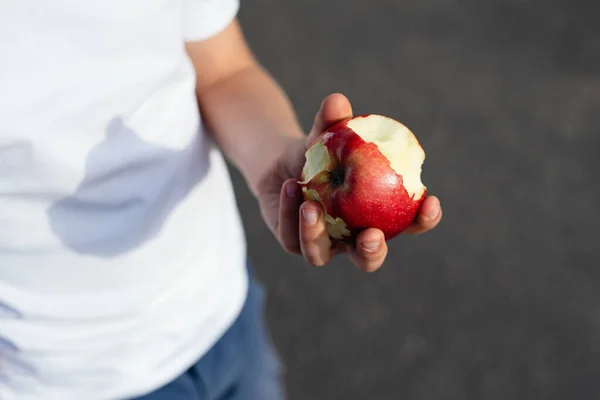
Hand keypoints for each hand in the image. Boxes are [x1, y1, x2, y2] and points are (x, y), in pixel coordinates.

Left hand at [255, 93, 441, 271]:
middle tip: (371, 234)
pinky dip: (290, 213)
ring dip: (316, 234)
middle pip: (368, 258)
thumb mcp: (324, 135)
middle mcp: (351, 238)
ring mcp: (322, 245)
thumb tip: (337, 101)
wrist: (280, 164)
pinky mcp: (293, 243)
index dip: (424, 219)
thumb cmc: (317, 152)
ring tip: (311, 206)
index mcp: (377, 215)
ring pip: (321, 254)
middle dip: (372, 252)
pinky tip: (290, 188)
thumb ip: (332, 122)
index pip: (409, 224)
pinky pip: (292, 236)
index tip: (430, 201)